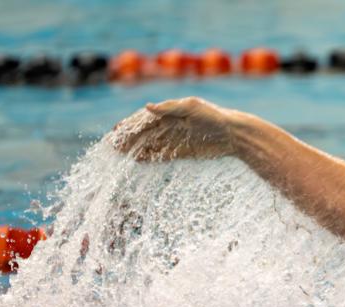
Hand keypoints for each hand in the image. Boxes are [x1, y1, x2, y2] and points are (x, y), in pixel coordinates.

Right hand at [112, 97, 247, 160]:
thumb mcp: (192, 108)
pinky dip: (149, 158)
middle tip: (111, 147)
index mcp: (169, 111)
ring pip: (149, 144)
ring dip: (134, 149)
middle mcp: (169, 125)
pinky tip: (137, 162)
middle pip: (142, 132)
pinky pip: (160, 155)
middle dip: (127, 139)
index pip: (143, 118)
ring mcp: (174, 139)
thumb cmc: (213, 116)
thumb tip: (147, 107)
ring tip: (118, 155)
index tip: (116, 131)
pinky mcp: (181, 151)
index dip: (129, 124)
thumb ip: (170, 108)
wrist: (233, 134)